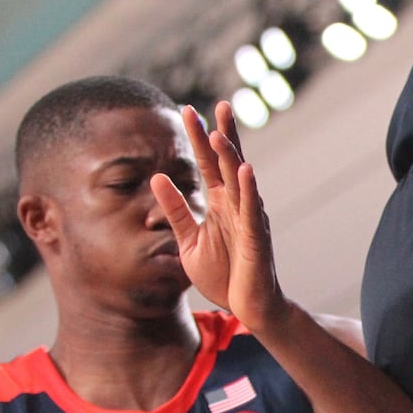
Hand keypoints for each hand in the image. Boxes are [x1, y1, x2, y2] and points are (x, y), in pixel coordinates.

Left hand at [150, 101, 283, 331]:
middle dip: (223, 134)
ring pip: (240, 182)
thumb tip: (156, 177)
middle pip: (228, 163)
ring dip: (231, 158)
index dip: (199, 138)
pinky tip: (245, 170)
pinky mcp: (257, 239)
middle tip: (219, 104)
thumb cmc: (224, 276)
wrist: (248, 308)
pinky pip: (252, 211)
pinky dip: (249, 190)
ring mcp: (249, 220)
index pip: (208, 164)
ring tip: (220, 133)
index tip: (187, 110)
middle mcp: (237, 206)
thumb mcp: (188, 241)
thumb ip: (175, 210)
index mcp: (220, 205)